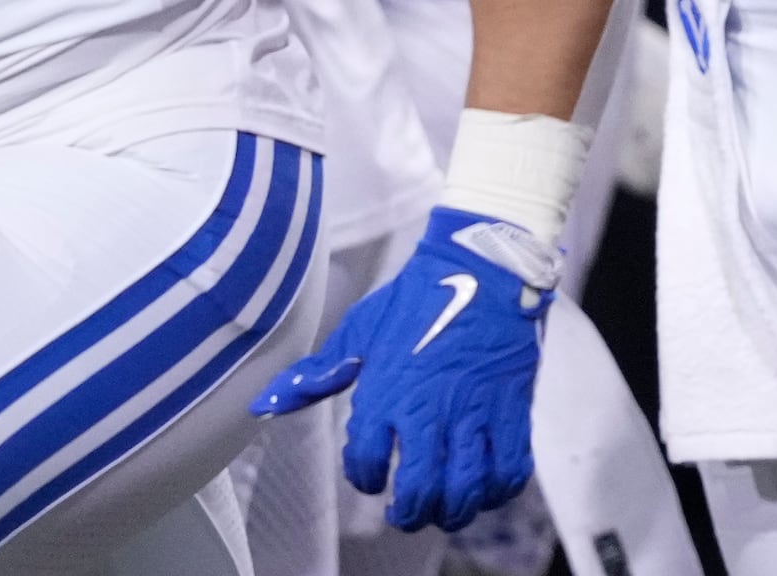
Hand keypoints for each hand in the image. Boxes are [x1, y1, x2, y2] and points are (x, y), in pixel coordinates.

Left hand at [252, 206, 555, 531]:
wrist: (483, 262)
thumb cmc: (417, 296)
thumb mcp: (361, 330)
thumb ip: (317, 373)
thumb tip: (264, 404)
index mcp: (388, 391)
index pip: (368, 461)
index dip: (365, 477)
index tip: (373, 475)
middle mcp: (431, 408)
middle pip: (422, 490)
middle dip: (411, 514)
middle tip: (407, 513)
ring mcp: (475, 411)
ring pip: (466, 488)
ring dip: (453, 510)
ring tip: (444, 509)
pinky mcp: (512, 407)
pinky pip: (510, 468)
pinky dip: (498, 491)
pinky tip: (485, 487)